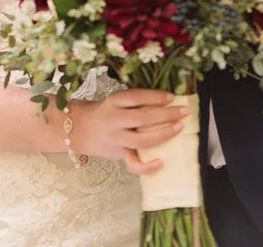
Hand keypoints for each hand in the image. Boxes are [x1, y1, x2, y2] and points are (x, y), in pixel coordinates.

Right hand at [67, 89, 187, 175]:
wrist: (79, 130)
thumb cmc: (104, 112)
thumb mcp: (115, 101)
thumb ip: (134, 102)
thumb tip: (166, 101)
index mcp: (113, 102)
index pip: (136, 97)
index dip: (154, 96)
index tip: (171, 97)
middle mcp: (114, 120)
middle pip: (142, 118)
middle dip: (166, 114)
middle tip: (183, 111)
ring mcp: (116, 139)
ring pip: (141, 140)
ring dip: (163, 134)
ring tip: (178, 128)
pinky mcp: (118, 155)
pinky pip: (133, 164)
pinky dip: (147, 166)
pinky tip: (161, 161)